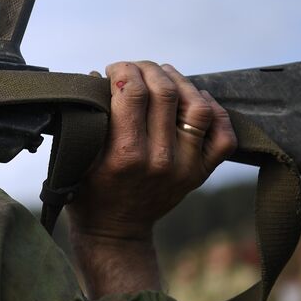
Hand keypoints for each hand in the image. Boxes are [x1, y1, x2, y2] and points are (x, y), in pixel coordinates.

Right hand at [67, 61, 236, 296]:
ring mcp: (186, 167)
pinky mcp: (201, 173)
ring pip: (199, 106)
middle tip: (136, 68)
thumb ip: (86, 117)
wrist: (115, 231)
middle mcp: (160, 159)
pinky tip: (195, 98)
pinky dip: (215, 110)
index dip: (123, 70)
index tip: (113, 70)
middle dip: (148, 69)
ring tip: (166, 75)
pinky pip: (224, 134)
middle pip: (166, 92)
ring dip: (182, 82)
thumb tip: (97, 76)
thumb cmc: (88, 191)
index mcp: (124, 154)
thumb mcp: (76, 156)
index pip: (133, 93)